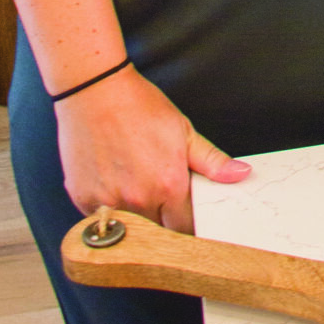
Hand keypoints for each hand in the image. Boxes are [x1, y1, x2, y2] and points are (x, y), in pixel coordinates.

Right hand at [56, 64, 250, 233]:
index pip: (185, 228)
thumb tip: (240, 175)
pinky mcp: (83, 200)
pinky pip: (101, 219)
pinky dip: (109, 209)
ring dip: (135, 217)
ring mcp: (109, 203)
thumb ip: (212, 161)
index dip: (186, 223)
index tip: (184, 216)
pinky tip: (112, 183)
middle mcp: (138, 200)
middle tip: (158, 196)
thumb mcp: (183, 131)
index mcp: (169, 186)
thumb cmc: (139, 108)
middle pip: (157, 232)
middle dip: (162, 221)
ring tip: (133, 185)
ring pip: (129, 228)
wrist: (96, 91)